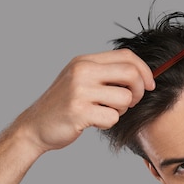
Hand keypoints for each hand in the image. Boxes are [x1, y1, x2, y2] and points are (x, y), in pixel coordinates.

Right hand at [14, 49, 154, 151]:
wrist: (34, 126)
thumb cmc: (63, 105)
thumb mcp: (80, 80)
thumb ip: (105, 73)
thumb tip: (142, 76)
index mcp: (84, 61)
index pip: (127, 56)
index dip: (144, 70)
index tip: (150, 85)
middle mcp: (82, 72)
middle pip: (131, 74)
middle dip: (139, 91)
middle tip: (131, 102)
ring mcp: (79, 91)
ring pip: (125, 99)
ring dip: (121, 111)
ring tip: (104, 112)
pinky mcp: (79, 112)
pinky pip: (112, 118)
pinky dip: (107, 123)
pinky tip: (93, 122)